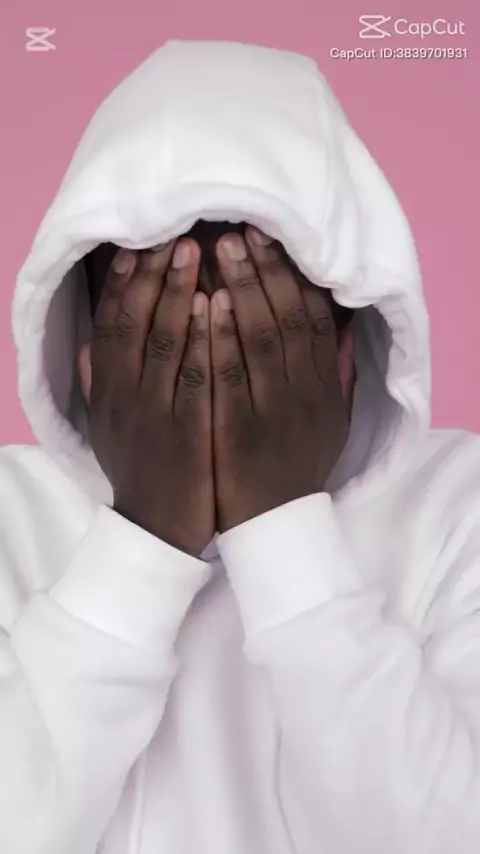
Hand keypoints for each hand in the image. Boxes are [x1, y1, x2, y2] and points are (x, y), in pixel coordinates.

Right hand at [88, 239, 214, 556]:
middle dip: (152, 275)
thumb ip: (98, 385)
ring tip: (195, 253)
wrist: (158, 528)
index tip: (138, 245)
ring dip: (176, 293)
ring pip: (162, 342)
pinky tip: (214, 307)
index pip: (109, 324)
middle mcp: (123, 395)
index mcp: (106, 390)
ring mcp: (153, 412)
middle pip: (133, 322)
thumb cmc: (138, 470)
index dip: (121, 282)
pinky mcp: (185, 431)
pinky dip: (202, 339)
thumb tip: (91, 345)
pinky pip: (194, 377)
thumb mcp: (108, 428)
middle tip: (175, 234)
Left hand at [210, 226, 350, 532]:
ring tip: (219, 249)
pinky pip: (230, 375)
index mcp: (323, 385)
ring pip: (263, 337)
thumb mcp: (330, 423)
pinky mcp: (239, 427)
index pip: (316, 318)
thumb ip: (337, 377)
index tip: (276, 240)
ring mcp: (273, 408)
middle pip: (289, 317)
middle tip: (241, 229)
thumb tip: (343, 333)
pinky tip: (207, 303)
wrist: (274, 525)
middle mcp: (304, 390)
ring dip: (244, 289)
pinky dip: (220, 336)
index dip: (297, 276)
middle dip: (266, 270)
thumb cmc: (296, 467)